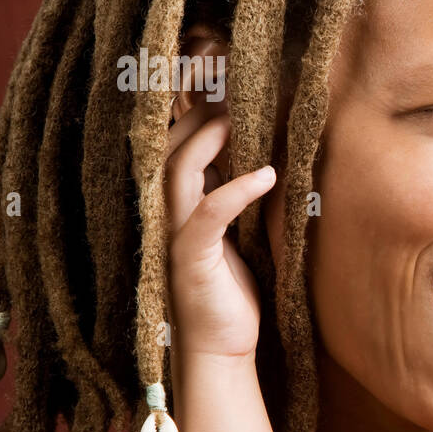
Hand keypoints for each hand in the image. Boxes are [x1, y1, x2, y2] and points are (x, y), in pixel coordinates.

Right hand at [164, 100, 276, 362]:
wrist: (222, 347)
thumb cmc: (231, 289)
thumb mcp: (237, 231)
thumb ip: (233, 193)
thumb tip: (258, 150)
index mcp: (176, 204)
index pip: (172, 144)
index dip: (193, 111)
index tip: (225, 84)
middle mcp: (165, 214)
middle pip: (167, 147)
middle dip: (197, 114)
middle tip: (233, 87)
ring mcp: (173, 235)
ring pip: (176, 171)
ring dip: (209, 141)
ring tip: (241, 119)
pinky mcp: (191, 259)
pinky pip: (207, 214)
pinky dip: (235, 190)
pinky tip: (267, 176)